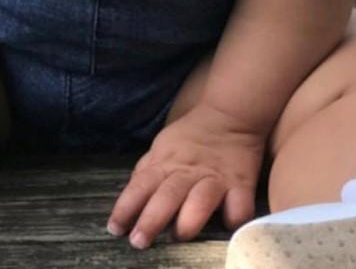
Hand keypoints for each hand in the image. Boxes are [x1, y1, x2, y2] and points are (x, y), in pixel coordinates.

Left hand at [108, 103, 263, 247]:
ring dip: (188, 222)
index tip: (115, 228)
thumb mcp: (162, 146)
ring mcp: (214, 178)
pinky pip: (239, 205)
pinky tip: (226, 225)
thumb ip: (147, 171)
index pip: (140, 186)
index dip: (125, 208)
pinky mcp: (240, 183)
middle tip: (139, 241)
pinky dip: (233, 218)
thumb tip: (129, 198)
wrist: (228, 114)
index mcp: (165, 163)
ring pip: (200, 201)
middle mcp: (188, 172)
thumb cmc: (190, 136)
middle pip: (167, 196)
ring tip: (178, 236)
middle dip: (151, 220)